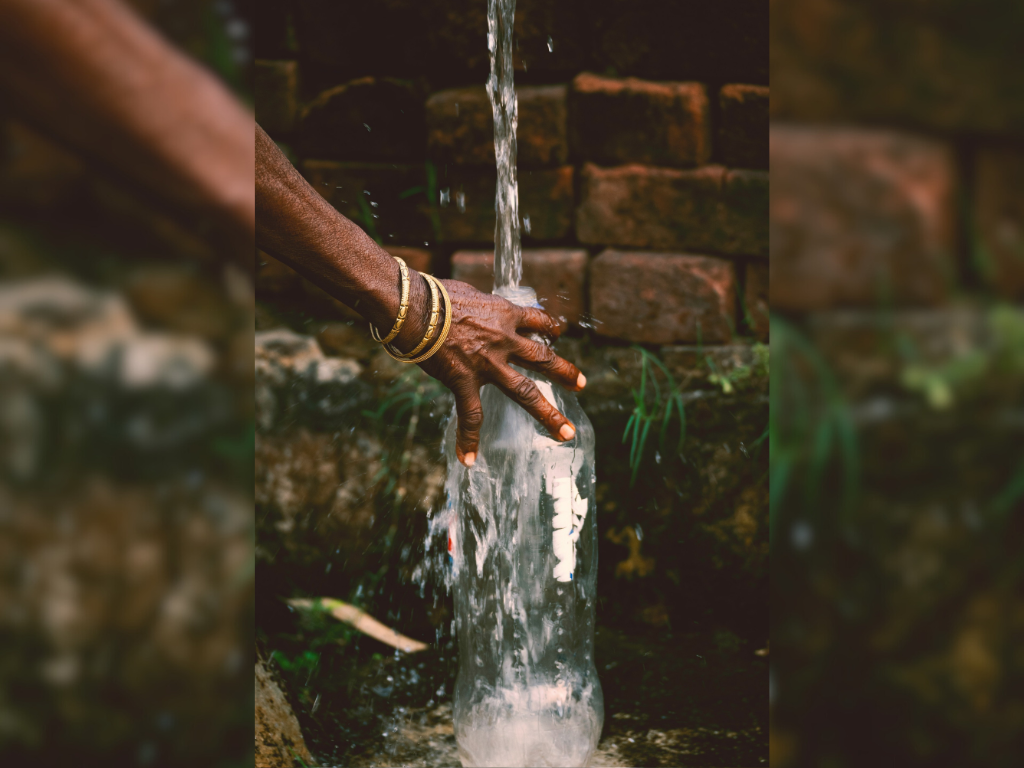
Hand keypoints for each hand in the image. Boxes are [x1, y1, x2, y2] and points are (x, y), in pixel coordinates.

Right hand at [412, 280, 585, 466]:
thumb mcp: (469, 292)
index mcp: (505, 315)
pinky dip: (468, 438)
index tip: (559, 334)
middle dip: (564, 372)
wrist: (416, 308)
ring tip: (565, 431)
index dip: (551, 328)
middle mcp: (504, 341)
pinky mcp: (465, 381)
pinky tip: (469, 460)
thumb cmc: (435, 293)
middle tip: (582, 384)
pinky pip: (470, 416)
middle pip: (542, 359)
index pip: (537, 321)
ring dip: (547, 413)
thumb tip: (477, 305)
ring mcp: (488, 365)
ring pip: (525, 392)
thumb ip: (480, 305)